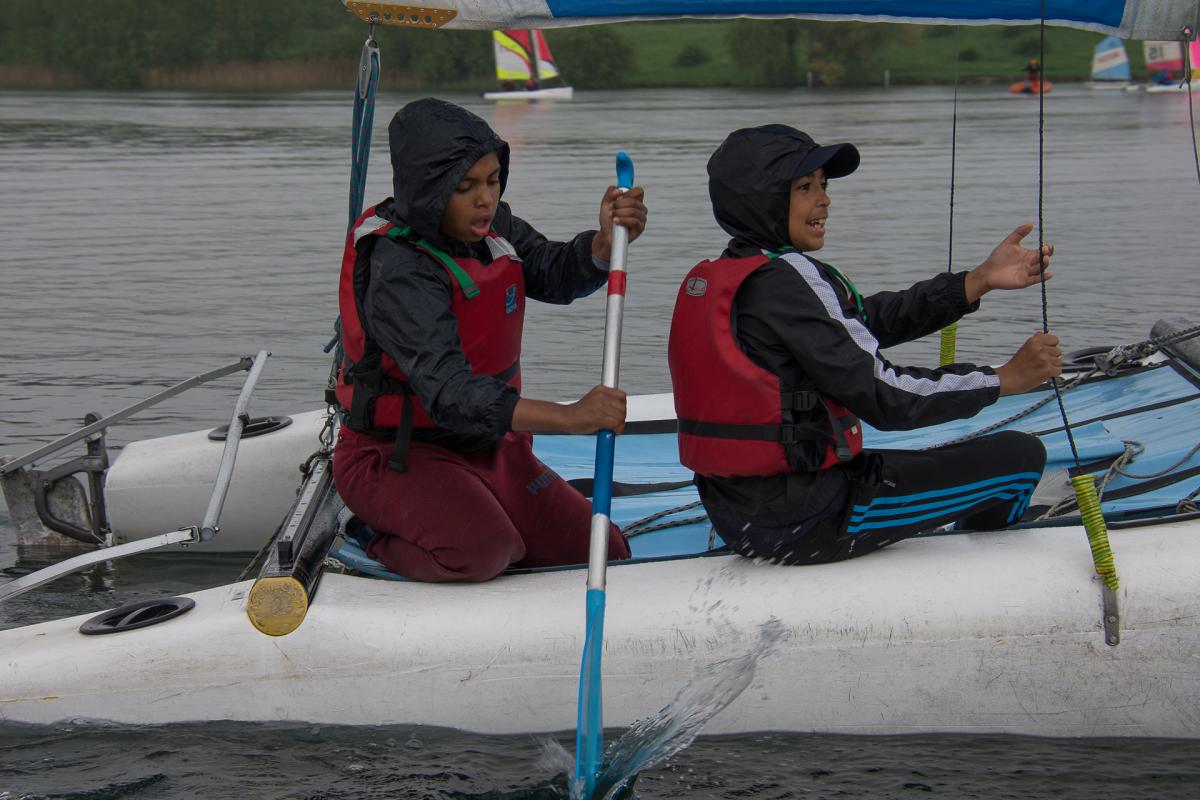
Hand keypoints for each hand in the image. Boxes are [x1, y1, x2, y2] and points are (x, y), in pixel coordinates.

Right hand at [511, 385, 626, 434]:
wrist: (565, 418)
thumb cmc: (579, 413)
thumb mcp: (594, 400)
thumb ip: (607, 402)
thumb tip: (620, 411)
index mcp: (601, 389)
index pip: (622, 396)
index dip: (622, 407)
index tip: (618, 413)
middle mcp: (602, 395)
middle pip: (623, 407)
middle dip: (621, 417)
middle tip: (614, 424)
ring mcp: (600, 406)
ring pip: (620, 416)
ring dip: (618, 425)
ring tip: (611, 428)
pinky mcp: (599, 417)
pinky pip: (616, 423)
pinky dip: (616, 430)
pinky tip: (609, 431)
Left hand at [591, 186, 646, 261]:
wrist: (606, 234)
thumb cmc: (608, 219)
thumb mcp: (605, 203)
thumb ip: (610, 193)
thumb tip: (619, 190)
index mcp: (635, 200)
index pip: (638, 191)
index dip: (628, 193)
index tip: (618, 197)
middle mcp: (640, 208)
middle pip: (634, 201)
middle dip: (619, 204)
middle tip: (611, 208)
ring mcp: (641, 218)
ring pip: (633, 211)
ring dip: (620, 213)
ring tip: (612, 216)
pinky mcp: (640, 228)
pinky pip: (634, 221)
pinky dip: (623, 220)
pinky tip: (616, 221)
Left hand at [964, 223, 1052, 302]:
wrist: (988, 271)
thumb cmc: (998, 257)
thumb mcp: (1009, 242)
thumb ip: (1019, 233)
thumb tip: (1031, 224)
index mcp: (1029, 255)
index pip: (1043, 251)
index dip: (1048, 248)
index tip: (1047, 245)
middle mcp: (1031, 264)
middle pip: (1044, 260)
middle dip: (1046, 255)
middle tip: (1045, 250)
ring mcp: (1028, 273)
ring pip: (1041, 269)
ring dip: (1044, 264)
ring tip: (1044, 258)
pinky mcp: (1024, 281)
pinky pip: (1035, 280)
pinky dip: (1042, 277)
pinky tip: (1048, 274)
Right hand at [996, 332, 1061, 394]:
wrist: (1008, 378)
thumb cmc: (1016, 366)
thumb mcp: (1025, 348)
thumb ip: (1037, 341)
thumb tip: (1046, 334)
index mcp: (1034, 341)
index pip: (1055, 339)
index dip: (1052, 346)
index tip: (1046, 351)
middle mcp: (1040, 348)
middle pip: (1058, 351)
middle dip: (1052, 357)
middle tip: (1041, 362)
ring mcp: (1044, 359)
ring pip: (1059, 362)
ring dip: (1052, 366)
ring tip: (1041, 369)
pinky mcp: (1047, 369)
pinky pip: (1058, 371)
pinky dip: (1052, 374)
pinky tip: (1043, 374)